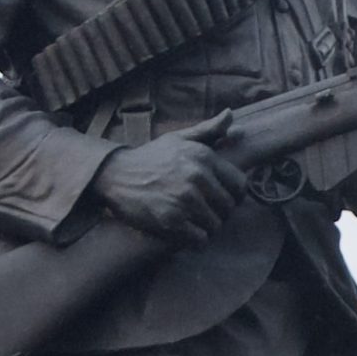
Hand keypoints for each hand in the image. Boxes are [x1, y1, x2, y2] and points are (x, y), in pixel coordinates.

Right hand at [90, 114, 247, 242]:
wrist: (116, 175)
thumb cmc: (150, 158)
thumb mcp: (179, 138)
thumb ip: (208, 130)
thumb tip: (231, 115)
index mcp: (203, 157)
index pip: (240, 185)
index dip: (233, 195)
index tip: (219, 198)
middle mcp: (197, 177)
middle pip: (228, 208)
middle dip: (219, 213)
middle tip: (204, 212)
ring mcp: (185, 200)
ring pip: (215, 226)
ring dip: (206, 228)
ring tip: (192, 221)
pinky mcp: (172, 221)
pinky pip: (200, 240)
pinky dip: (195, 240)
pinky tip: (184, 232)